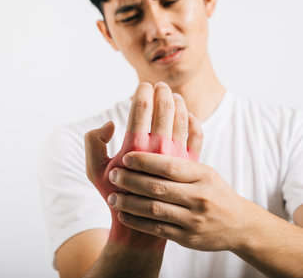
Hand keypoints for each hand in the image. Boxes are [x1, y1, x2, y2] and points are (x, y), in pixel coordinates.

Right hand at [84, 82, 202, 249]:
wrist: (143, 223)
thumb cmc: (114, 193)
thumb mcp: (93, 170)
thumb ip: (93, 142)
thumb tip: (110, 123)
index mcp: (134, 147)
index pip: (141, 108)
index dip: (142, 92)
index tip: (142, 86)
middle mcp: (158, 149)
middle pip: (165, 108)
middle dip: (162, 91)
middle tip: (159, 85)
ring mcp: (177, 157)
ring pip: (183, 118)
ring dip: (178, 102)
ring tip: (173, 95)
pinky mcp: (191, 164)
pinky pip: (198, 136)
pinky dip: (194, 121)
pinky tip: (188, 115)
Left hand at [108, 152, 248, 251]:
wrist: (238, 226)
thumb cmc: (214, 191)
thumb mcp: (205, 170)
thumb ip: (190, 147)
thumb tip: (182, 112)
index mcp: (203, 175)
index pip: (170, 166)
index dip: (146, 161)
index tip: (125, 157)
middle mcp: (199, 197)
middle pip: (159, 187)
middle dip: (132, 181)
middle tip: (113, 176)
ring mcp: (194, 219)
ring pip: (155, 210)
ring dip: (130, 203)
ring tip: (113, 198)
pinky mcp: (187, 238)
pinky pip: (157, 229)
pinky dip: (138, 222)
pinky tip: (123, 214)